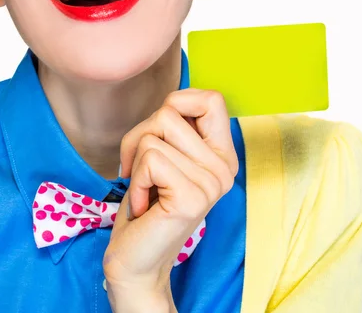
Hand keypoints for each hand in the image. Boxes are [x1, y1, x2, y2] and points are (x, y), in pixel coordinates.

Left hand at [102, 88, 238, 299]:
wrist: (137, 262)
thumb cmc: (147, 203)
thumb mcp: (165, 156)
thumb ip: (176, 129)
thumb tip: (173, 101)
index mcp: (223, 155)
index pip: (211, 98)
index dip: (178, 101)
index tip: (160, 130)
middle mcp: (224, 168)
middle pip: (170, 112)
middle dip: (141, 135)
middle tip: (142, 169)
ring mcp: (211, 183)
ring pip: (154, 135)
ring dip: (136, 161)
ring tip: (146, 189)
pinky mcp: (191, 197)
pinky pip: (149, 159)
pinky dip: (136, 179)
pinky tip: (145, 205)